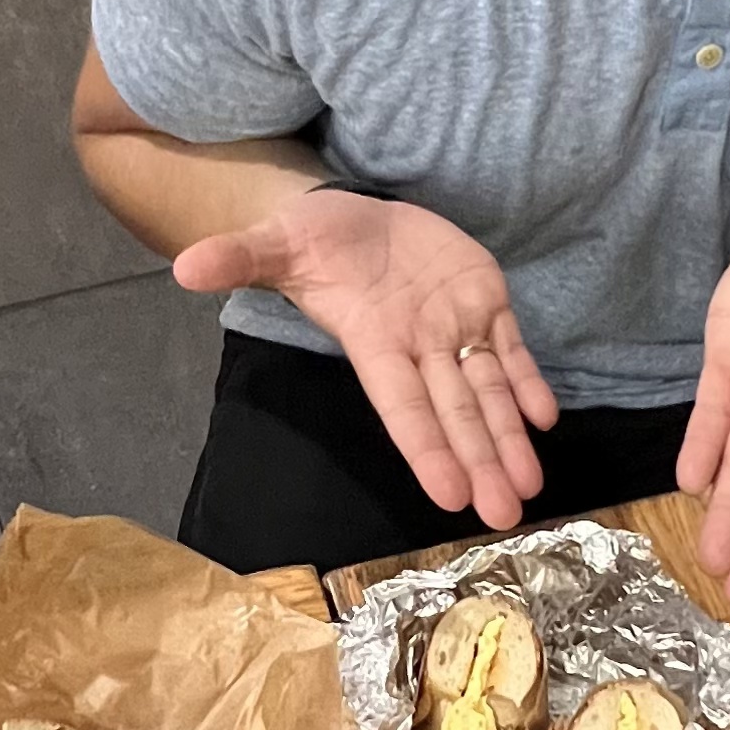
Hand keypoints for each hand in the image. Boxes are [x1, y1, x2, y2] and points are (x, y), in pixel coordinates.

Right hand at [174, 188, 557, 531]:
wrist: (350, 215)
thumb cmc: (310, 239)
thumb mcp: (274, 243)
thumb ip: (237, 258)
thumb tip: (185, 267)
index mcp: (372, 342)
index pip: (402, 405)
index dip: (426, 448)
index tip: (449, 495)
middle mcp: (417, 346)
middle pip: (454, 412)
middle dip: (481, 461)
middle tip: (504, 514)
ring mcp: (453, 327)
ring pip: (488, 390)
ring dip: (509, 438)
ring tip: (530, 484)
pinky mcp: (483, 301)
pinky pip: (510, 348)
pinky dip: (527, 381)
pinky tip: (544, 418)